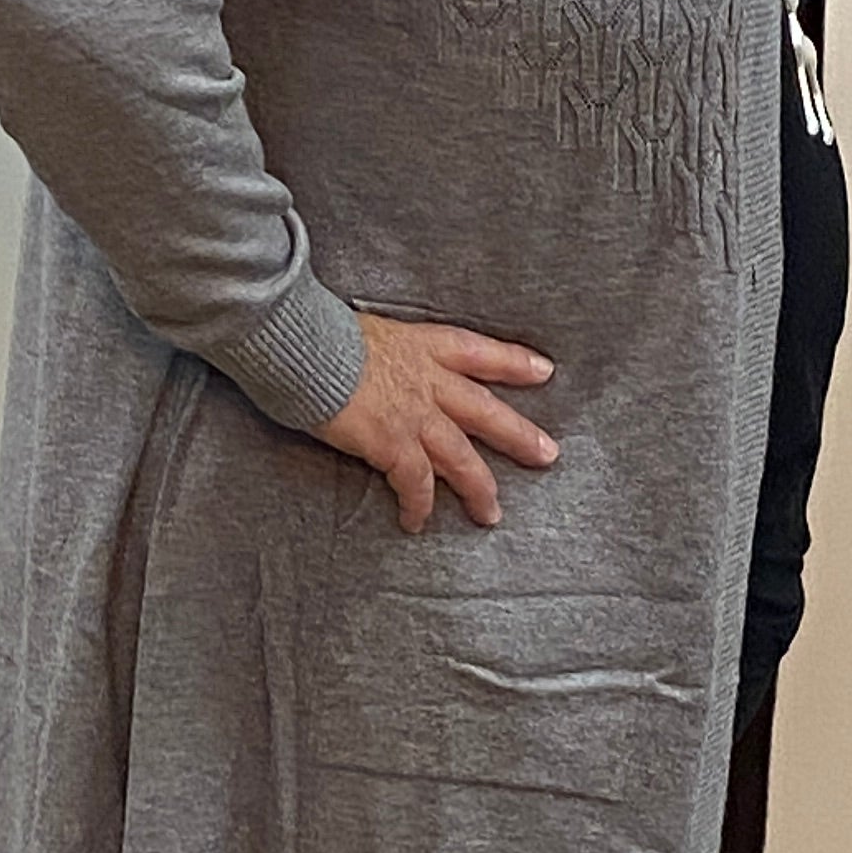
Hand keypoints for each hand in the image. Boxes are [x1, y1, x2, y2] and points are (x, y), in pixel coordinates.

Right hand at [317, 313, 560, 533]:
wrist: (304, 347)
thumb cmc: (319, 333)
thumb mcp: (363, 330)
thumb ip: (379, 351)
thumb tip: (368, 362)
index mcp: (422, 346)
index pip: (479, 352)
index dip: (513, 362)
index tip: (544, 371)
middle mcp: (427, 381)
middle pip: (485, 411)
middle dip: (518, 434)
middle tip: (547, 454)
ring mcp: (414, 415)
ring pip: (461, 458)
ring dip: (479, 488)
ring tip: (491, 513)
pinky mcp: (392, 444)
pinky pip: (415, 483)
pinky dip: (419, 506)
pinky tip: (416, 522)